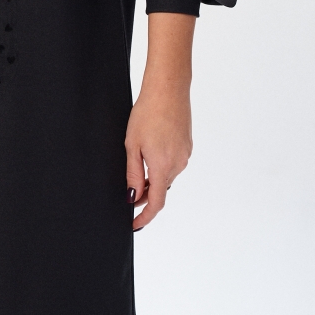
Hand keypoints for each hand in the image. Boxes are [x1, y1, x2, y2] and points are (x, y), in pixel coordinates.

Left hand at [125, 12, 194, 230]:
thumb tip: (133, 197)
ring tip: (137, 164)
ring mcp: (185, 155)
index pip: (156, 203)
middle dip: (145, 195)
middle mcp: (178, 164)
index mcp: (163, 167)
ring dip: (153, 178)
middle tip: (128, 194)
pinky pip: (173, 164)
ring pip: (167, 176)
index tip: (134, 225)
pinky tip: (150, 150)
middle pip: (161, 189)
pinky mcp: (187, 145)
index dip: (145, 217)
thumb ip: (133, 174)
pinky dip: (161, 165)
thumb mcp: (132, 146)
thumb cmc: (147, 113)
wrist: (168, 89)